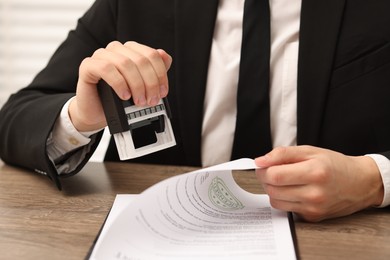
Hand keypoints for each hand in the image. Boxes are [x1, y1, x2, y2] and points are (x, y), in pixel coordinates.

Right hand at [69, 41, 171, 131]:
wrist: (97, 112)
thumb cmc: (118, 98)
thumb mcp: (142, 86)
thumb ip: (155, 71)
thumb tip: (165, 56)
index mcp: (131, 50)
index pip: (152, 55)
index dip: (160, 75)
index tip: (162, 92)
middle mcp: (116, 50)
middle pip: (141, 60)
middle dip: (150, 83)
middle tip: (151, 100)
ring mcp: (101, 55)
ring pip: (125, 63)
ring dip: (136, 85)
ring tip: (139, 101)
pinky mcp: (88, 65)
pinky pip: (106, 68)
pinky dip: (119, 83)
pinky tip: (124, 95)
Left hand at [255, 145, 383, 221]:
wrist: (359, 183)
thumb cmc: (335, 165)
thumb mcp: (310, 151)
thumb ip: (282, 154)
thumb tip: (260, 161)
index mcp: (314, 172)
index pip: (274, 175)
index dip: (263, 170)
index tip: (262, 165)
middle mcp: (315, 193)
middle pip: (272, 190)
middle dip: (266, 179)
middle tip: (272, 171)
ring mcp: (314, 208)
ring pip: (276, 202)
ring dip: (273, 190)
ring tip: (284, 180)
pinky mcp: (312, 217)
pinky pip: (286, 209)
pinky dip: (284, 199)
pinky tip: (295, 191)